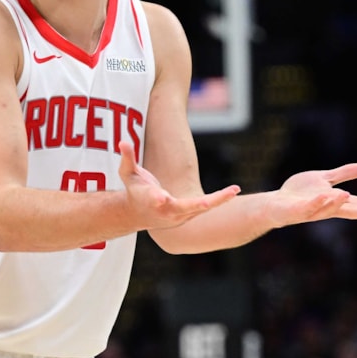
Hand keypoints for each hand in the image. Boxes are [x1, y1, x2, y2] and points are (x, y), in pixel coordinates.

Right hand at [117, 141, 239, 229]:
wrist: (138, 215)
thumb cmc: (134, 190)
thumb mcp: (127, 173)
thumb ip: (127, 158)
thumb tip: (122, 142)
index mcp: (151, 200)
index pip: (154, 199)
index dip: (157, 198)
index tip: (161, 197)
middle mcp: (167, 210)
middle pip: (184, 208)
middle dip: (197, 205)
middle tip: (207, 201)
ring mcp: (179, 215)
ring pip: (200, 209)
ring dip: (218, 201)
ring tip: (234, 190)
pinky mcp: (189, 215)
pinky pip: (206, 208)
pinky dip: (219, 201)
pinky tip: (233, 192)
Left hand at [266, 163, 356, 226]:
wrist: (276, 203)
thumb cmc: (300, 194)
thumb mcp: (325, 179)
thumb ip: (344, 174)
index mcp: (335, 201)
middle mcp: (326, 208)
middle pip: (349, 210)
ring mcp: (312, 210)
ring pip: (328, 209)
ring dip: (338, 203)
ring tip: (349, 196)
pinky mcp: (298, 210)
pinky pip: (309, 207)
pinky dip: (318, 202)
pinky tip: (325, 195)